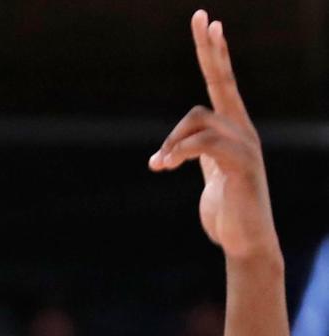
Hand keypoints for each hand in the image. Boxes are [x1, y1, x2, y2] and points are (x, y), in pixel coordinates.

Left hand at [149, 11, 278, 263]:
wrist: (245, 244)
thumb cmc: (227, 214)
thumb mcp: (208, 179)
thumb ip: (195, 158)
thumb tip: (171, 151)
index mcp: (232, 130)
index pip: (223, 84)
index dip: (215, 55)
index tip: (209, 25)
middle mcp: (242, 129)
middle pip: (222, 81)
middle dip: (210, 49)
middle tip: (201, 16)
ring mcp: (245, 144)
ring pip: (199, 119)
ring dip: (172, 141)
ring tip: (159, 165)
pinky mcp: (241, 163)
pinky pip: (206, 142)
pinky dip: (180, 150)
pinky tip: (165, 165)